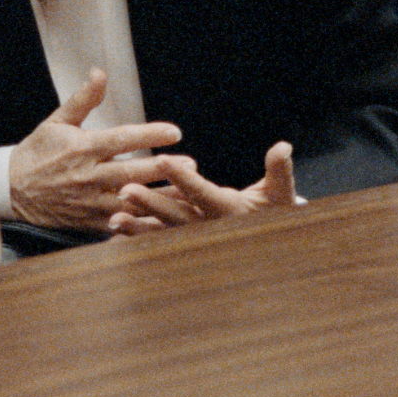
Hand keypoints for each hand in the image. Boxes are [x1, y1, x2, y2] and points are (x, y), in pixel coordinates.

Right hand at [8, 70, 185, 232]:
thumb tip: (100, 72)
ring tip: (188, 195)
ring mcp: (89, 202)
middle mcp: (87, 176)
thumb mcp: (56, 122)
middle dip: (162, 169)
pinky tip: (166, 222)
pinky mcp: (89, 223)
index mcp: (82, 148)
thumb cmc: (37, 153)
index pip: (121, 139)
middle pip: (131, 173)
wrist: (11, 191)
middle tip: (191, 165)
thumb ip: (83, 100)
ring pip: (131, 202)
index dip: (149, 135)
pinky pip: (120, 225)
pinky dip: (143, 224)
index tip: (174, 132)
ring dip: (160, 199)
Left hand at [108, 141, 303, 235]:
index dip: (183, 178)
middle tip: (126, 190)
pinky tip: (114, 234)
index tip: (163, 161)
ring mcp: (195, 241)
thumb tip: (284, 147)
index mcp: (229, 212)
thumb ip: (279, 171)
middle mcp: (208, 229)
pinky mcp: (184, 245)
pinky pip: (158, 243)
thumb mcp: (280, 193)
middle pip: (176, 216)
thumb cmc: (274, 213)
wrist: (270, 250)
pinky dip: (137, 240)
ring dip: (137, 227)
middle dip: (151, 204)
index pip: (203, 192)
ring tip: (113, 219)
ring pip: (162, 233)